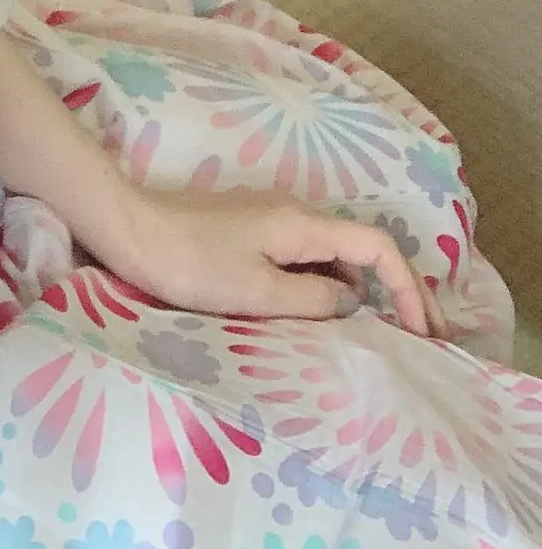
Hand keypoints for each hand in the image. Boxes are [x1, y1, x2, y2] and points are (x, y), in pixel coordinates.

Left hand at [104, 183, 445, 339]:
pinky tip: (328, 312)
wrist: (127, 229)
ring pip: (333, 251)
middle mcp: (292, 212)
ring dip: (362, 288)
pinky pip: (305, 255)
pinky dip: (329, 282)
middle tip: (419, 336)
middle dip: (396, 288)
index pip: (377, 246)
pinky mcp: (247, 230)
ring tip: (382, 332)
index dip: (408, 287)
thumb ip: (314, 300)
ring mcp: (268, 218)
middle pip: (361, 246)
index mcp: (301, 223)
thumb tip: (352, 304)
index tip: (421, 332)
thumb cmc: (190, 263)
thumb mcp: (258, 293)